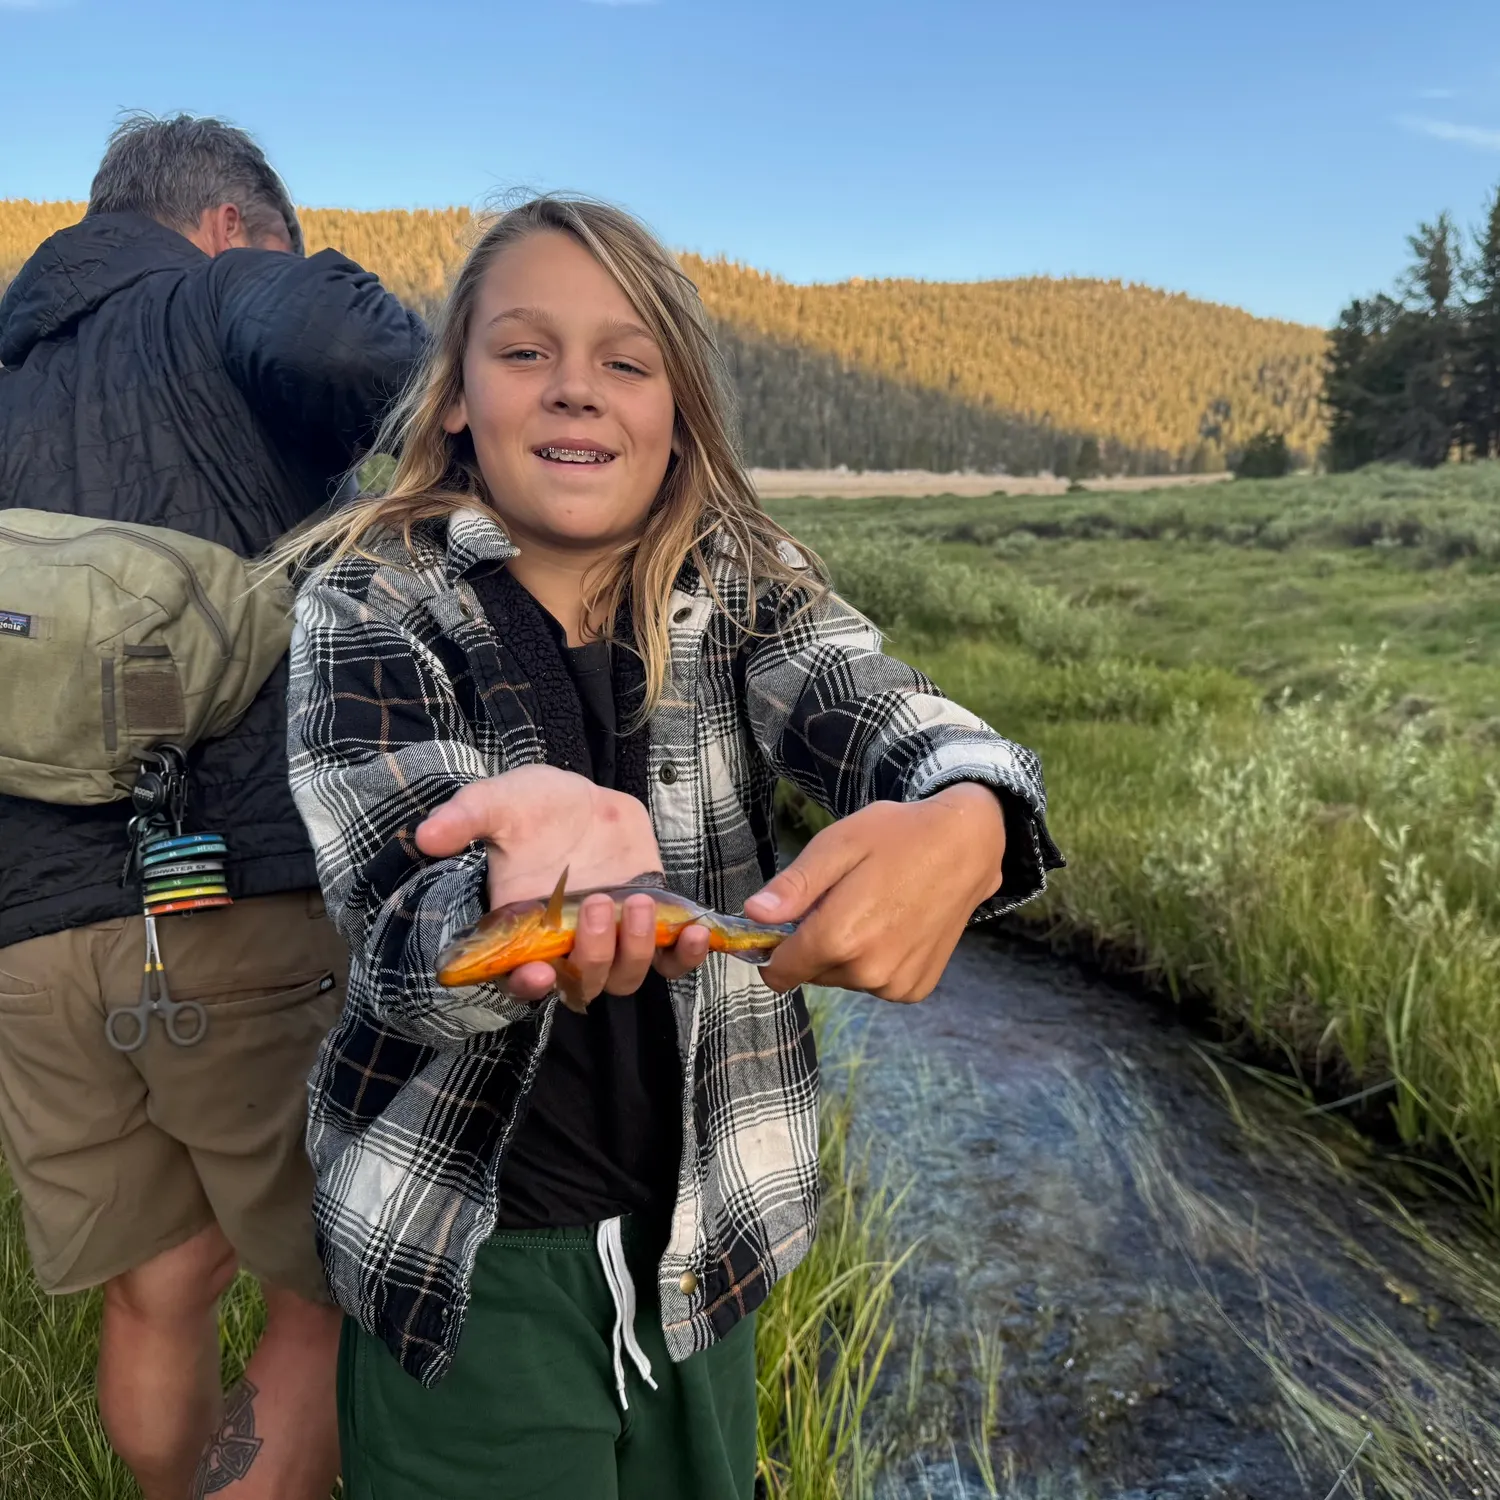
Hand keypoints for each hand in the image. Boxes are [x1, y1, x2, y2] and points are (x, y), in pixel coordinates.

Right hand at [415, 765, 709, 1004]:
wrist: (581, 799)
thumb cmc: (533, 808)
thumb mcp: (498, 803)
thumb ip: (465, 818)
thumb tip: (427, 835)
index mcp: (521, 933)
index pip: (518, 979)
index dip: (527, 986)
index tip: (537, 973)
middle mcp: (566, 948)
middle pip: (584, 983)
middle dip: (593, 954)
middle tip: (596, 904)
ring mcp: (611, 940)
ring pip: (628, 976)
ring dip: (637, 950)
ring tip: (639, 906)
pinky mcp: (652, 926)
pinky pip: (674, 960)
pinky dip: (689, 956)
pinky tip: (700, 933)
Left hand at [744, 783, 1006, 1001]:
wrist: (967, 845)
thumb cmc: (898, 836)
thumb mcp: (837, 845)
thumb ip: (794, 886)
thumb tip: (753, 914)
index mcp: (840, 937)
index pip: (780, 970)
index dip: (773, 947)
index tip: (785, 922)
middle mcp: (868, 970)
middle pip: (812, 972)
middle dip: (815, 942)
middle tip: (843, 899)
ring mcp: (895, 984)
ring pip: (843, 978)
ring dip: (846, 952)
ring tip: (874, 907)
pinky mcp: (916, 988)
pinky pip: (875, 983)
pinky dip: (876, 960)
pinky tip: (895, 925)